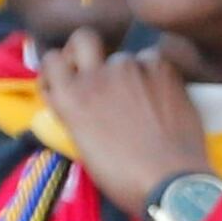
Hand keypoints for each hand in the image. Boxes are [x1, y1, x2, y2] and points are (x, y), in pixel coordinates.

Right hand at [41, 29, 212, 218]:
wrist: (170, 183)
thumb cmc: (123, 177)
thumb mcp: (82, 145)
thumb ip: (76, 113)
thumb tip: (74, 98)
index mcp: (69, 97)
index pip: (52, 59)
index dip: (61, 68)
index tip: (70, 79)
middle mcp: (95, 75)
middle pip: (83, 38)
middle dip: (88, 50)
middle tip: (99, 71)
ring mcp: (130, 69)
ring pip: (126, 55)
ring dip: (130, 72)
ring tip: (143, 99)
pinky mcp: (162, 70)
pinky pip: (154, 61)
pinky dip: (157, 75)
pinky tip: (163, 97)